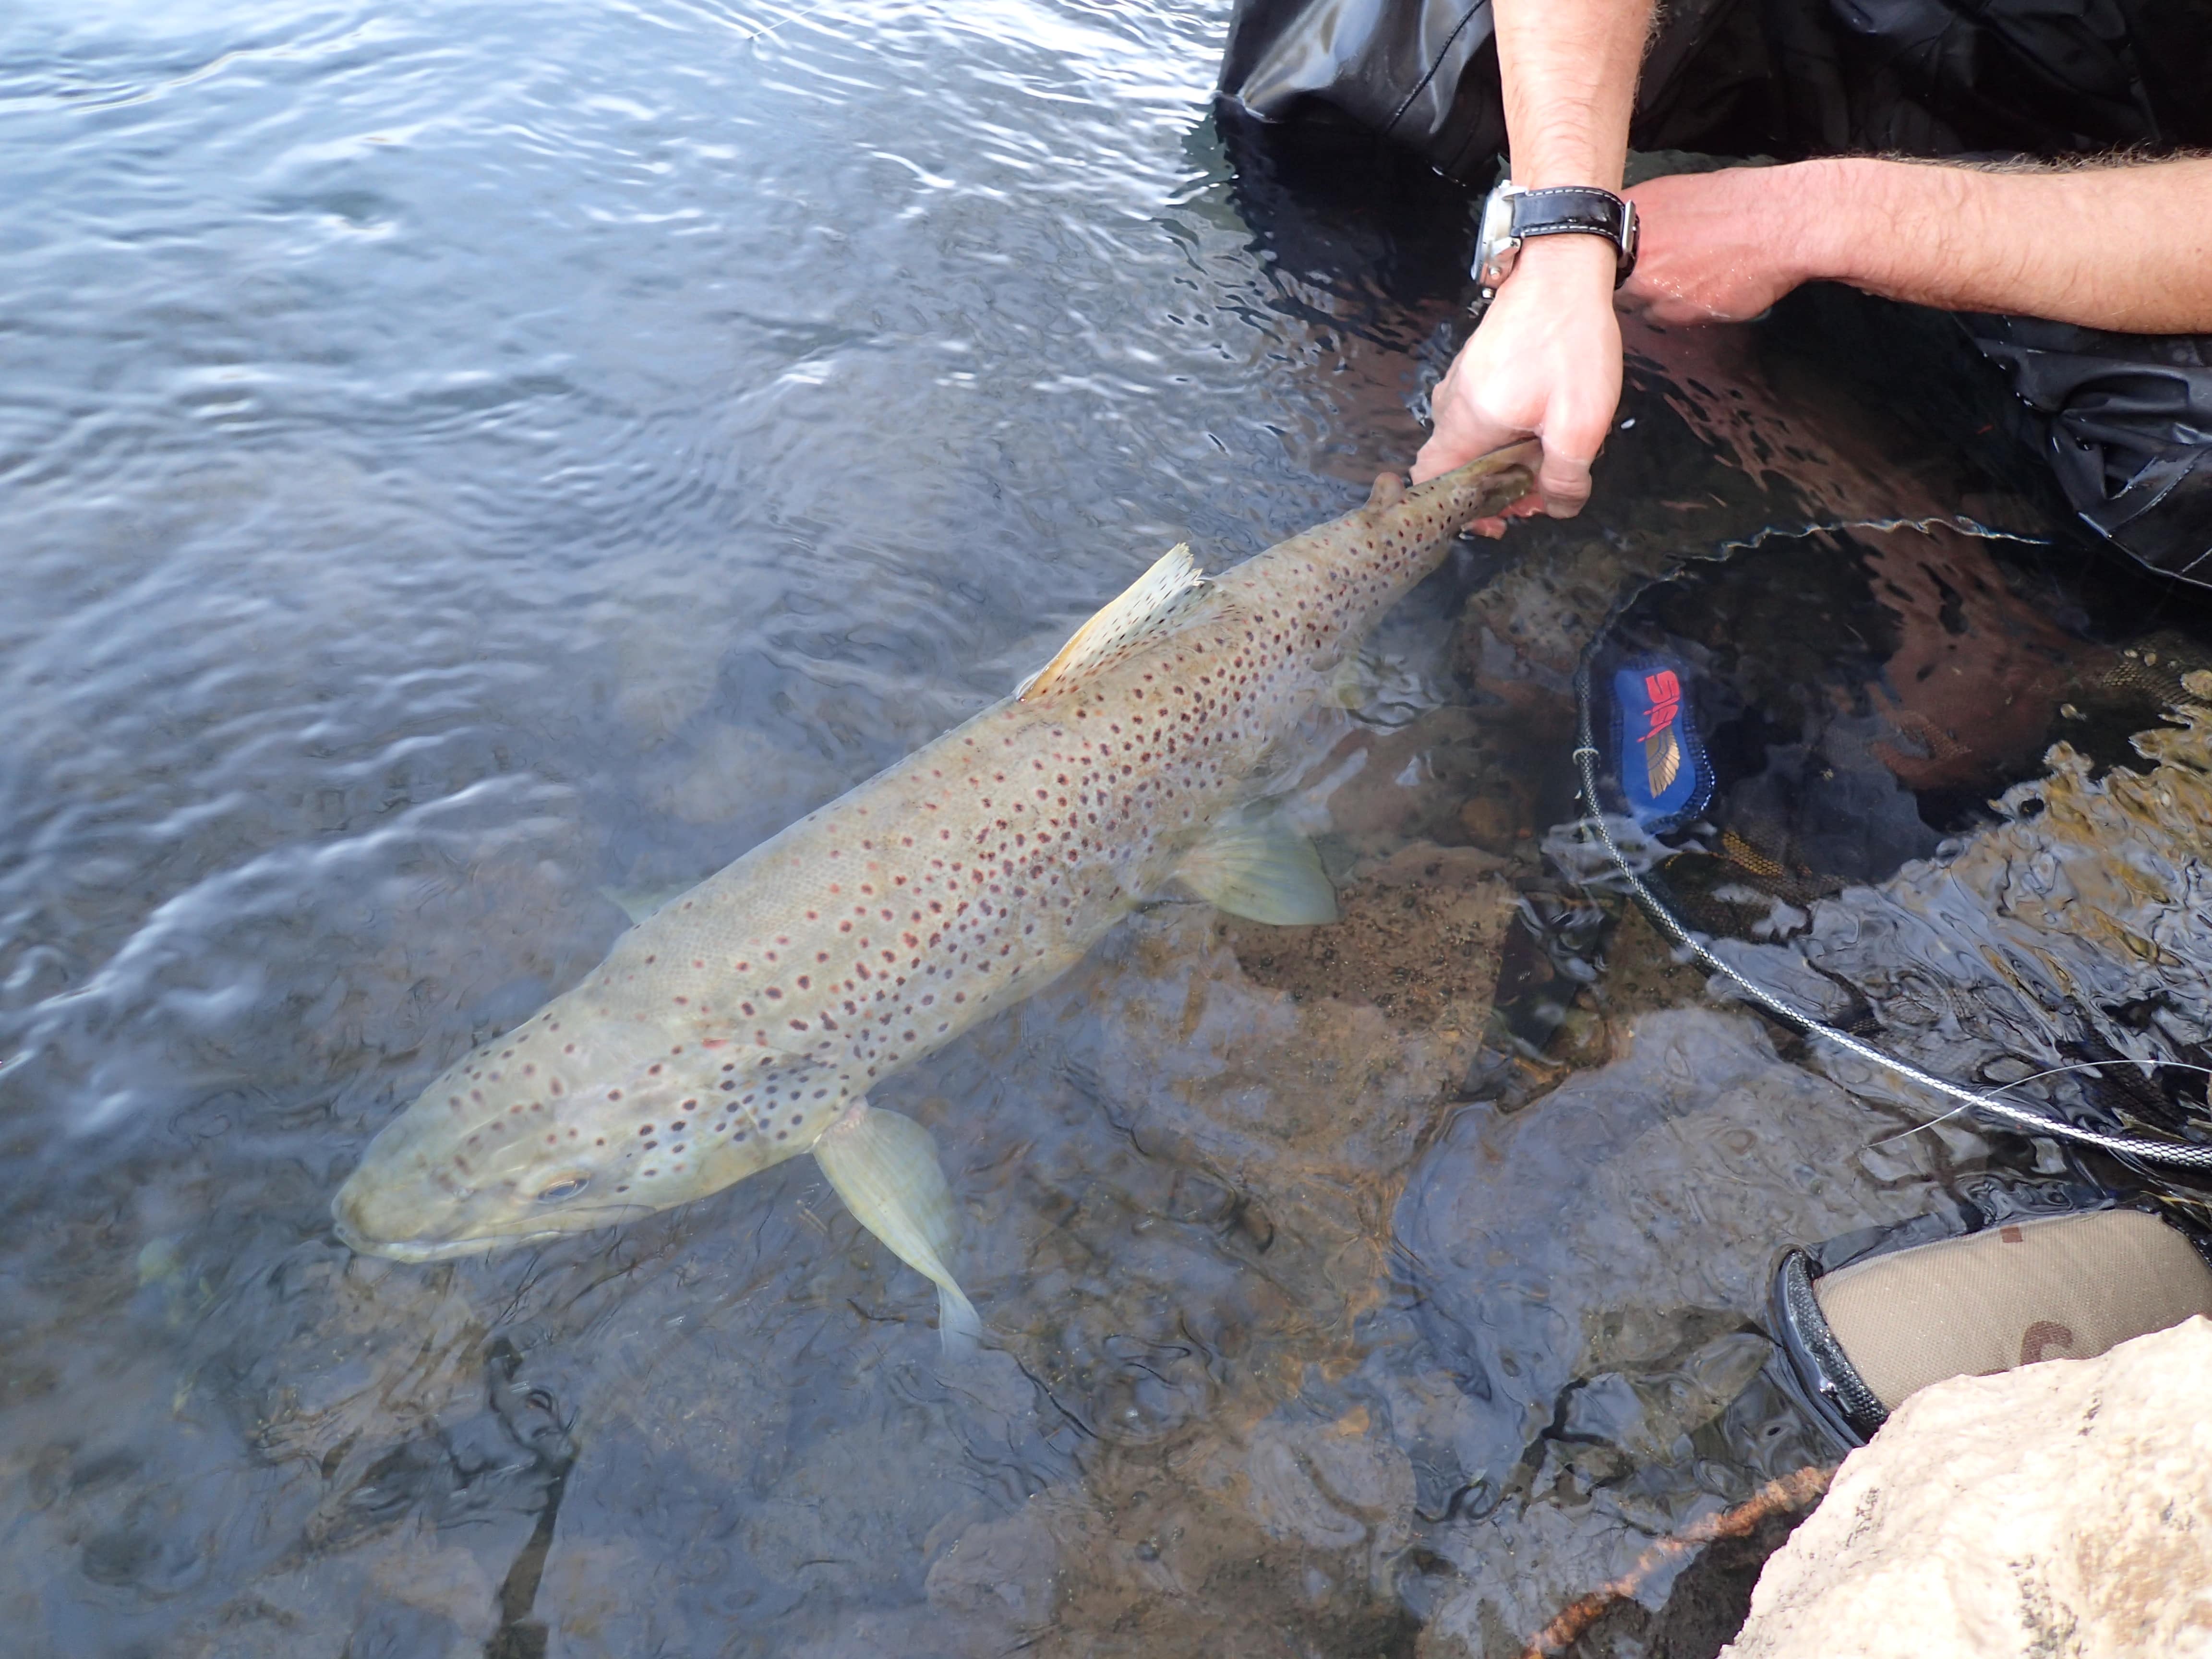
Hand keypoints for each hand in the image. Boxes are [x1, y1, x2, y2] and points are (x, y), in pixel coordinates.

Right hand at [1413, 234, 1621, 519]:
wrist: (1563, 268)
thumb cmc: (1569, 343)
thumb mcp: (1580, 423)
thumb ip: (1566, 477)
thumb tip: (1558, 507)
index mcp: (1467, 424)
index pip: (1432, 481)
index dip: (1459, 511)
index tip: (1498, 517)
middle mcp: (1452, 404)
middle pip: (1456, 464)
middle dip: (1493, 486)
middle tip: (1538, 488)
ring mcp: (1462, 379)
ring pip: (1470, 437)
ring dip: (1502, 456)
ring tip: (1545, 454)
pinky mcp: (1478, 362)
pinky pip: (1481, 410)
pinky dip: (1505, 427)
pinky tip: (1542, 418)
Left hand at [1617, 166, 1813, 324]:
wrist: (1778, 223)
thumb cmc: (1734, 201)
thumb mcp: (1674, 192)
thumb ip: (1639, 215)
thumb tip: (1618, 225)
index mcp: (1629, 218)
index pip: (1594, 245)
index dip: (1606, 255)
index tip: (1619, 256)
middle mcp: (1633, 255)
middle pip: (1611, 281)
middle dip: (1630, 278)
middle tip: (1659, 267)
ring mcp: (1652, 287)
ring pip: (1637, 304)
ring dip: (1654, 296)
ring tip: (1687, 276)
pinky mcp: (1676, 314)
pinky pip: (1664, 319)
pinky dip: (1678, 309)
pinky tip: (1701, 289)